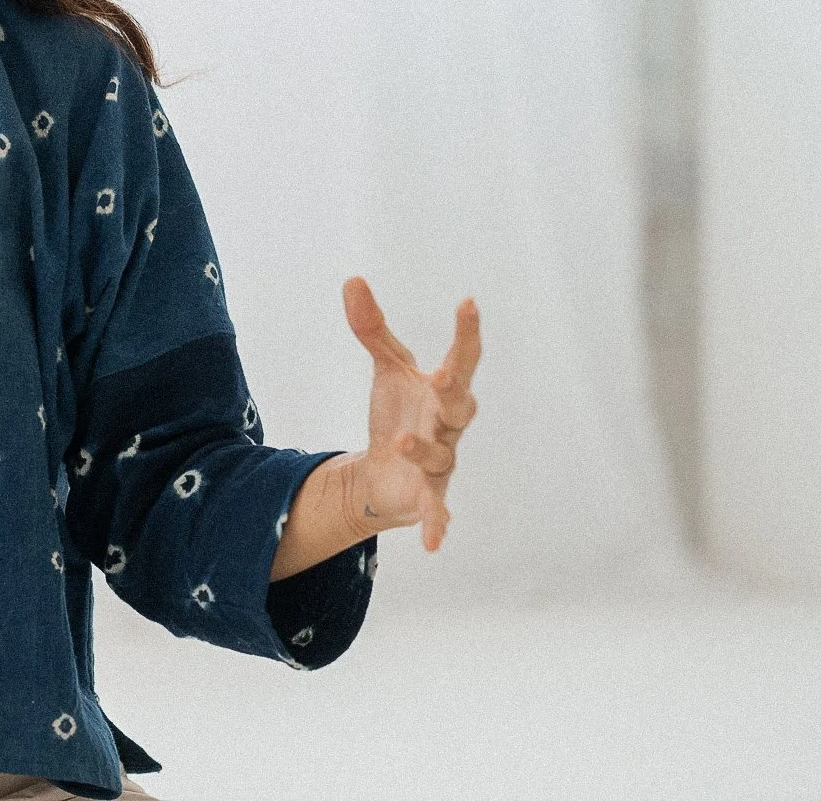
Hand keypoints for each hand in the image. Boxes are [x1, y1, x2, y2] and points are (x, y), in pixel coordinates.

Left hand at [341, 276, 480, 551]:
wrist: (386, 471)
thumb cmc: (398, 414)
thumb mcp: (385, 369)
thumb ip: (372, 328)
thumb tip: (352, 279)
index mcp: (443, 390)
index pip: (462, 358)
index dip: (466, 332)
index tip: (468, 302)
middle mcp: (449, 424)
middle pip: (460, 406)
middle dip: (454, 392)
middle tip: (444, 375)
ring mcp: (442, 461)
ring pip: (441, 454)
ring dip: (423, 448)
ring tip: (400, 440)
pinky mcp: (429, 495)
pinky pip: (436, 509)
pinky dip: (438, 523)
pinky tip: (435, 542)